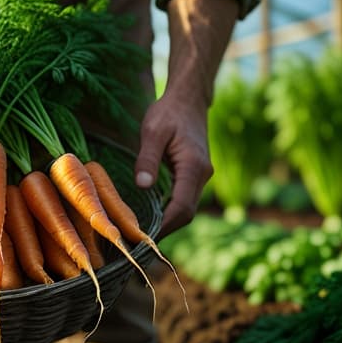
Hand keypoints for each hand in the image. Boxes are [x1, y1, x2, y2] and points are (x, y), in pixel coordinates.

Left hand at [134, 91, 211, 235]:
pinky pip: (184, 200)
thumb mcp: (152, 130)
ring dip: (168, 223)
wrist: (188, 99)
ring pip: (187, 208)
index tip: (144, 238)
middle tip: (139, 242)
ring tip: (142, 234)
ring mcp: (200, 176)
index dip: (165, 225)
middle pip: (186, 213)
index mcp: (194, 166)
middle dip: (166, 230)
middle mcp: (202, 175)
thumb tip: (143, 186)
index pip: (182, 206)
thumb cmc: (168, 111)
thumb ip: (147, 158)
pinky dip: (170, 212)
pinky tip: (151, 216)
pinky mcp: (194, 175)